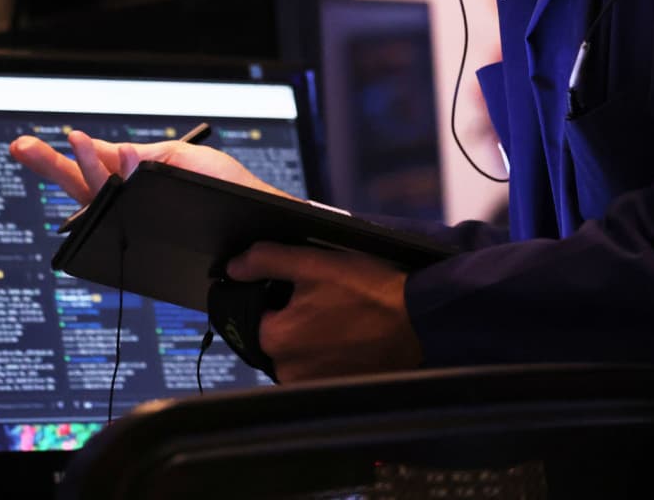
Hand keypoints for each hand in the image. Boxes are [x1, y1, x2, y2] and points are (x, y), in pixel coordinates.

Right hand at [9, 129, 283, 203]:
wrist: (264, 218)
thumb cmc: (229, 189)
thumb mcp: (185, 159)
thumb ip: (143, 156)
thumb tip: (106, 152)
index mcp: (135, 183)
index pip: (89, 171)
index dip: (56, 160)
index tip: (24, 145)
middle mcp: (132, 204)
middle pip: (81, 186)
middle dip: (50, 166)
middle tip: (21, 147)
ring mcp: (142, 220)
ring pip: (101, 197)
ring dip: (86, 165)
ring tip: (73, 140)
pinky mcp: (156, 232)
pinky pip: (131, 205)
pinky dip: (120, 176)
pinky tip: (115, 156)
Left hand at [226, 243, 422, 382]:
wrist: (420, 322)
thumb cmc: (370, 291)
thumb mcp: (314, 262)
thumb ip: (266, 261)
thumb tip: (233, 267)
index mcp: (276, 338)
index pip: (255, 312)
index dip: (275, 295)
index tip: (302, 288)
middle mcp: (288, 370)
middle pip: (277, 335)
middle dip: (293, 317)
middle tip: (327, 299)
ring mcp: (313, 385)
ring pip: (298, 353)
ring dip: (311, 337)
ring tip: (342, 316)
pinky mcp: (336, 391)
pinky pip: (320, 369)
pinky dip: (330, 353)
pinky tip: (350, 335)